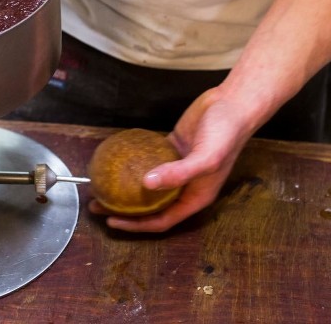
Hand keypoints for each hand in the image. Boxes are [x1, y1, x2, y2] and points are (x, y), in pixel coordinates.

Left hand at [88, 86, 252, 231]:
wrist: (232, 104)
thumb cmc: (227, 135)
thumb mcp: (206, 159)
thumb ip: (179, 173)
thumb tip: (147, 184)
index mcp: (195, 197)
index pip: (161, 220)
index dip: (137, 225)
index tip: (113, 221)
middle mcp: (184, 187)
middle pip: (150, 206)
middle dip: (125, 209)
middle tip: (98, 205)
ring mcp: (176, 168)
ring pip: (146, 185)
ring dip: (125, 188)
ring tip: (102, 186)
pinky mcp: (170, 149)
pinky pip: (147, 161)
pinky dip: (132, 164)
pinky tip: (116, 161)